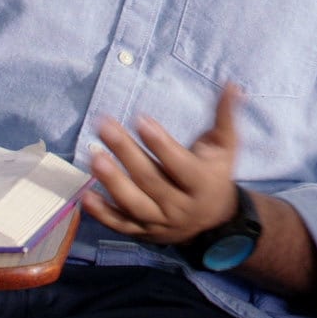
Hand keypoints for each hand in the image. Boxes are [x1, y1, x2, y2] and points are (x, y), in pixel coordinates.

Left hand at [83, 85, 241, 245]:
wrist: (215, 222)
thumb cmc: (217, 174)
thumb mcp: (227, 147)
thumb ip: (226, 117)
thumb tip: (231, 85)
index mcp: (202, 183)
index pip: (180, 164)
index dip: (161, 144)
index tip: (141, 119)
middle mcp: (181, 206)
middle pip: (151, 179)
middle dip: (126, 152)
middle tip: (105, 126)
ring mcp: (160, 222)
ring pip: (134, 204)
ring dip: (112, 181)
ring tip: (94, 157)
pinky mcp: (143, 232)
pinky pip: (121, 225)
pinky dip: (102, 214)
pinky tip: (85, 195)